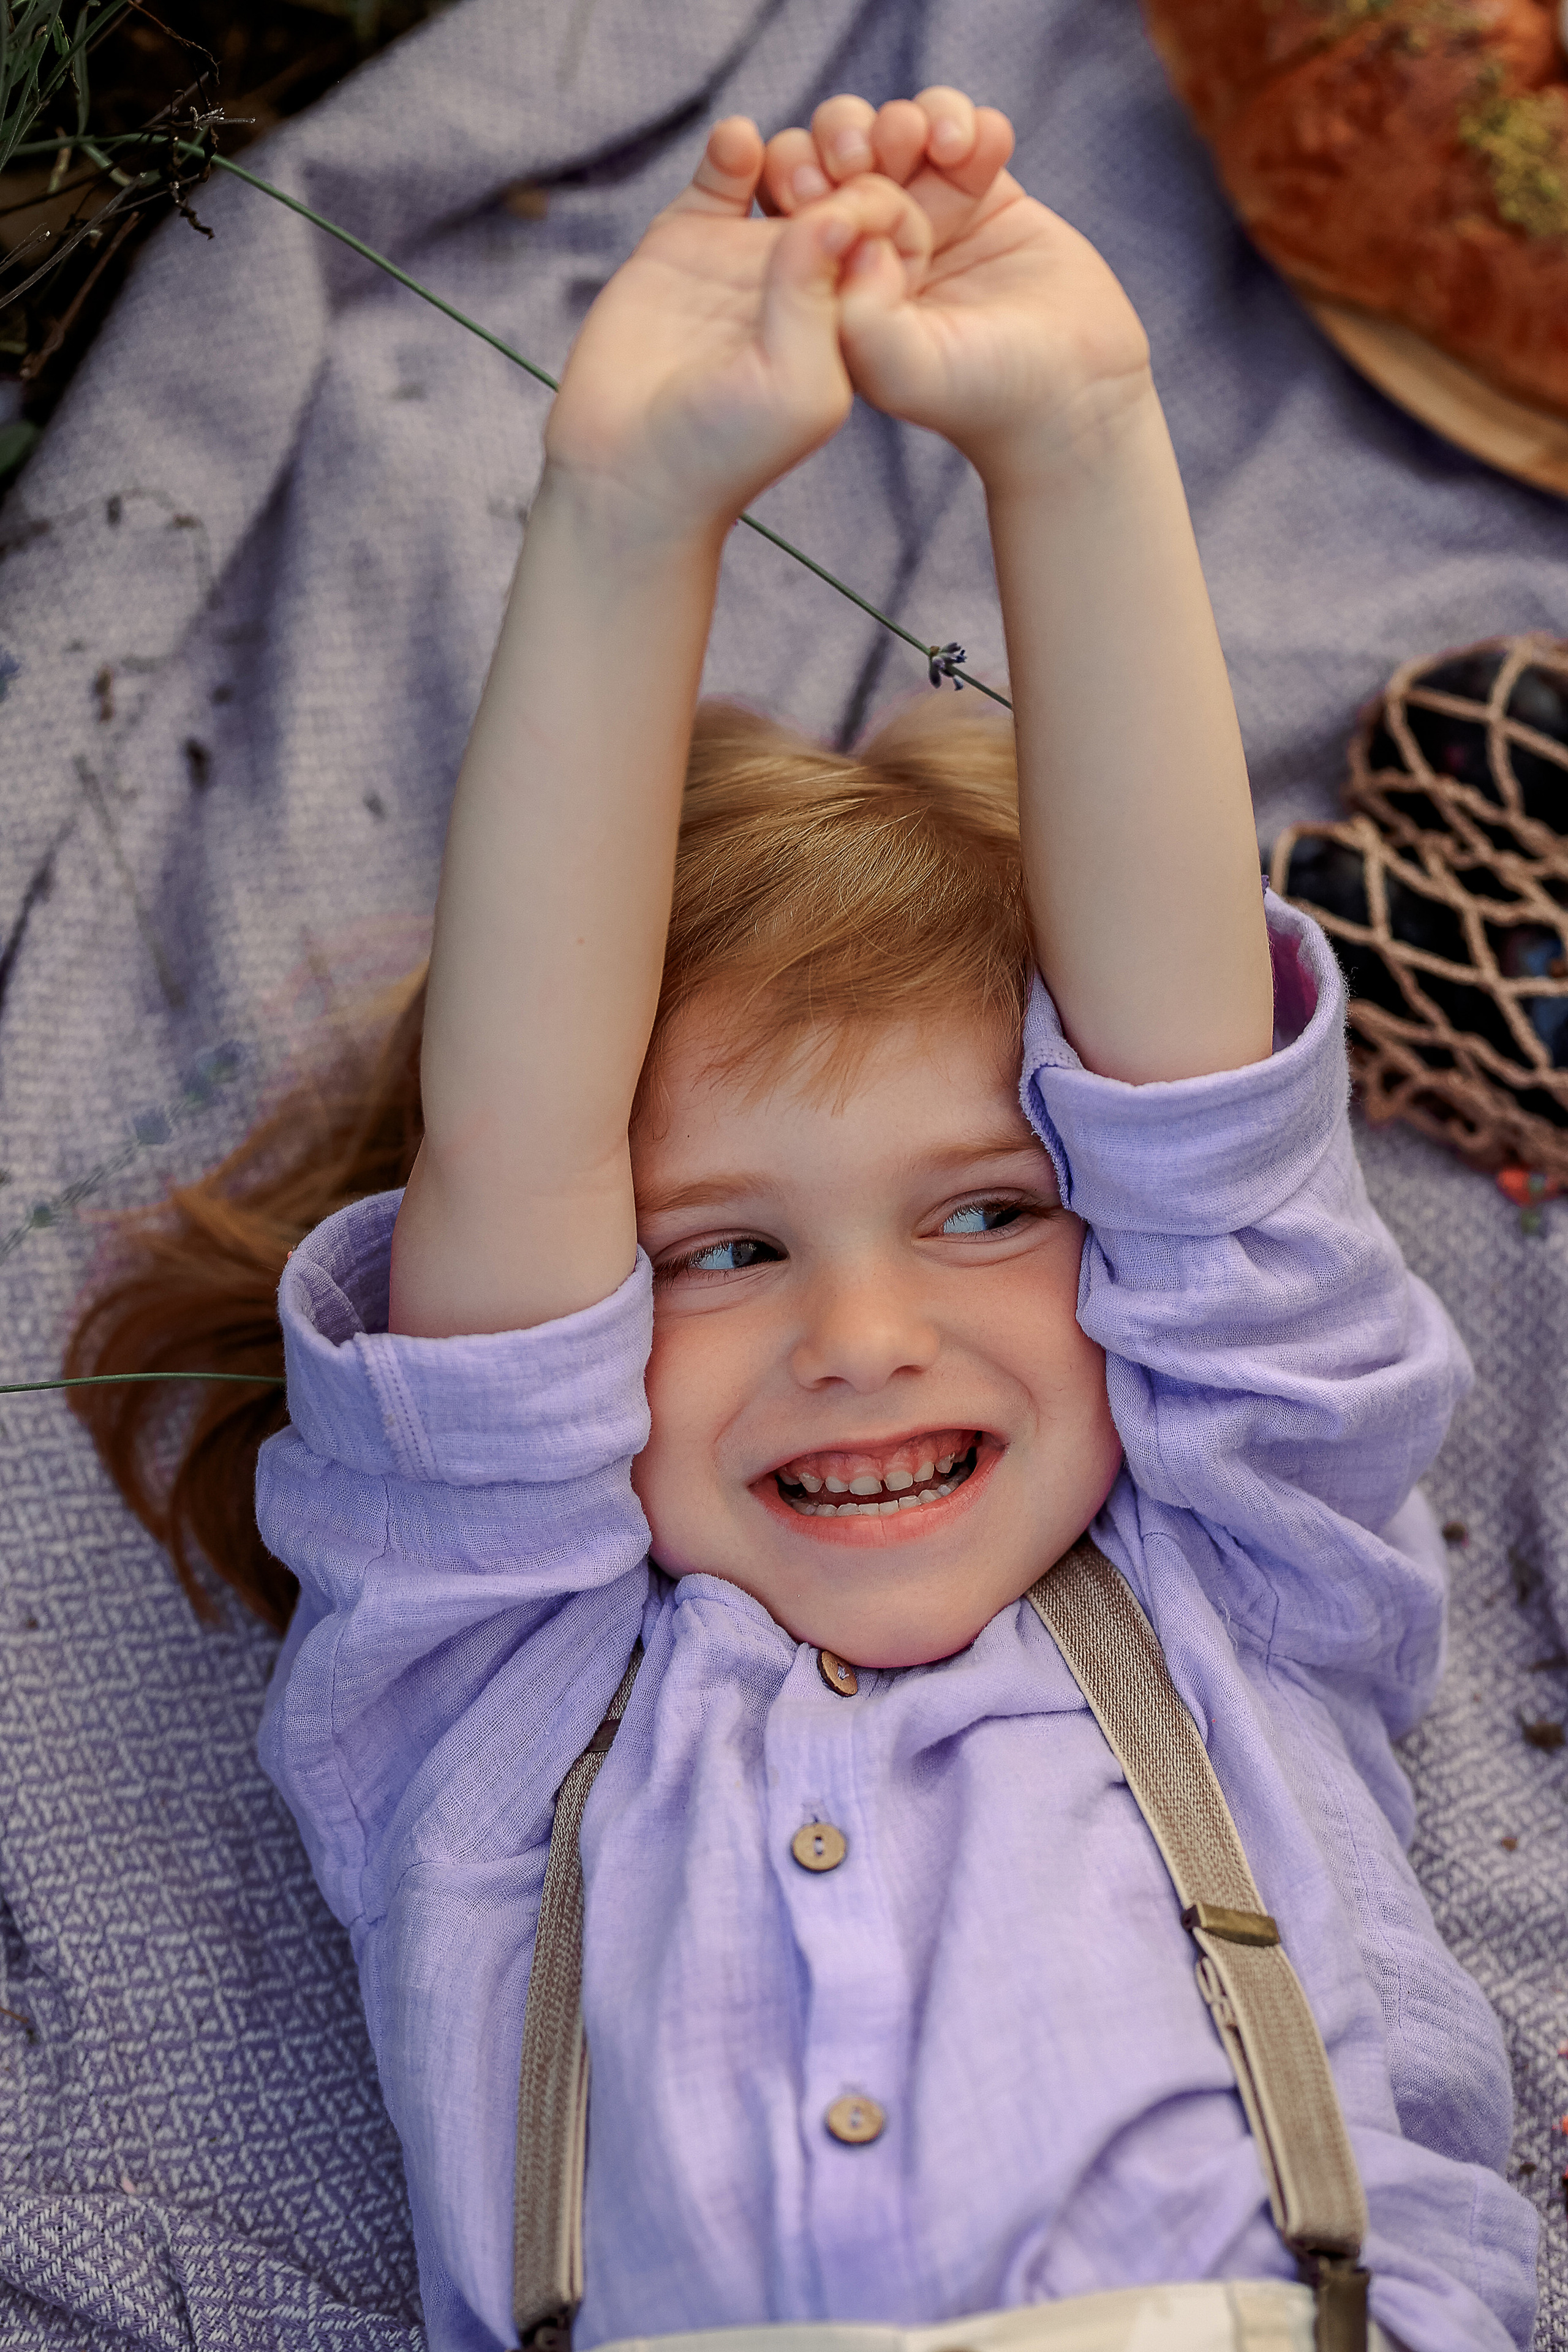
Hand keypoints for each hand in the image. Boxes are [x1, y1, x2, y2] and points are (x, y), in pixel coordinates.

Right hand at [544, 118, 931, 535]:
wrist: (629, 470)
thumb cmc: (724, 453)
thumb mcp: (798, 388)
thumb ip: (819, 302)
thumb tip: (836, 213)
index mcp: (849, 319)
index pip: (889, 239)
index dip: (893, 203)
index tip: (879, 193)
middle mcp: (804, 282)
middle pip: (845, 191)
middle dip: (852, 157)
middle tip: (839, 153)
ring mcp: (744, 257)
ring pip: (788, 170)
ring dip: (798, 147)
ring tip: (787, 161)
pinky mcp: (685, 240)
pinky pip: (721, 173)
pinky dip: (733, 147)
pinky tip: (737, 145)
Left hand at [759, 90, 1153, 489]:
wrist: (1074, 390)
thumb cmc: (983, 393)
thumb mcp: (907, 370)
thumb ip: (864, 317)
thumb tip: (853, 236)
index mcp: (834, 289)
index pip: (791, 210)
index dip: (796, 177)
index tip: (822, 183)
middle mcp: (873, 247)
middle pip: (834, 155)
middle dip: (847, 133)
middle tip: (873, 152)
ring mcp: (929, 216)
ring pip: (896, 128)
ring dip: (908, 119)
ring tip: (941, 147)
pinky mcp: (986, 194)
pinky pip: (964, 129)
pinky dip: (969, 123)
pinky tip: (985, 151)